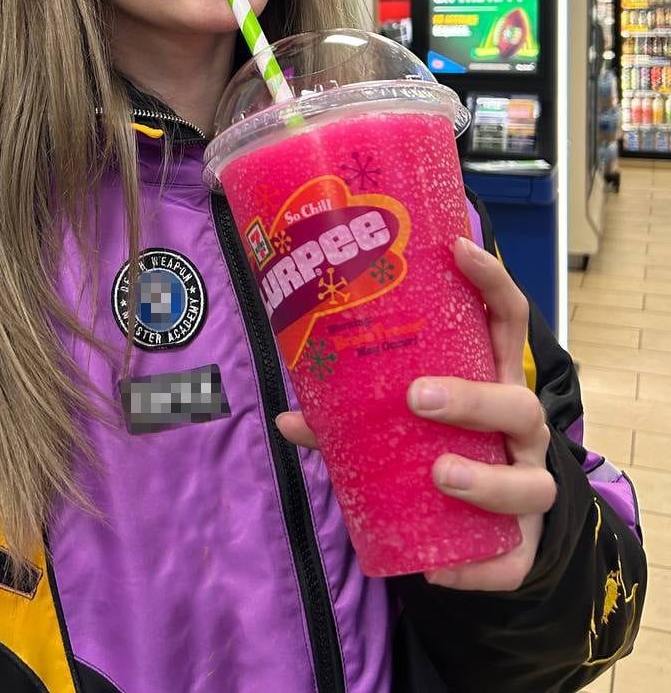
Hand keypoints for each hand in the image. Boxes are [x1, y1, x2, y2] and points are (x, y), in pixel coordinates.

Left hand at [276, 235, 556, 591]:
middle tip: (419, 396)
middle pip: (517, 400)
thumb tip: (286, 415)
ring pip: (529, 482)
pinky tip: (439, 568)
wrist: (491, 531)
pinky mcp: (522, 547)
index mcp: (492, 378)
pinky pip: (509, 560)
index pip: (506, 319)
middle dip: (473, 396)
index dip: (489, 279)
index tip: (457, 247)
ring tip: (439, 475)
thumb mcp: (399, 423)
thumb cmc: (441, 447)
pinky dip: (478, 568)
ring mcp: (529, 484)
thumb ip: (348, 416)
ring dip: (485, 479)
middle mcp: (520, 428)